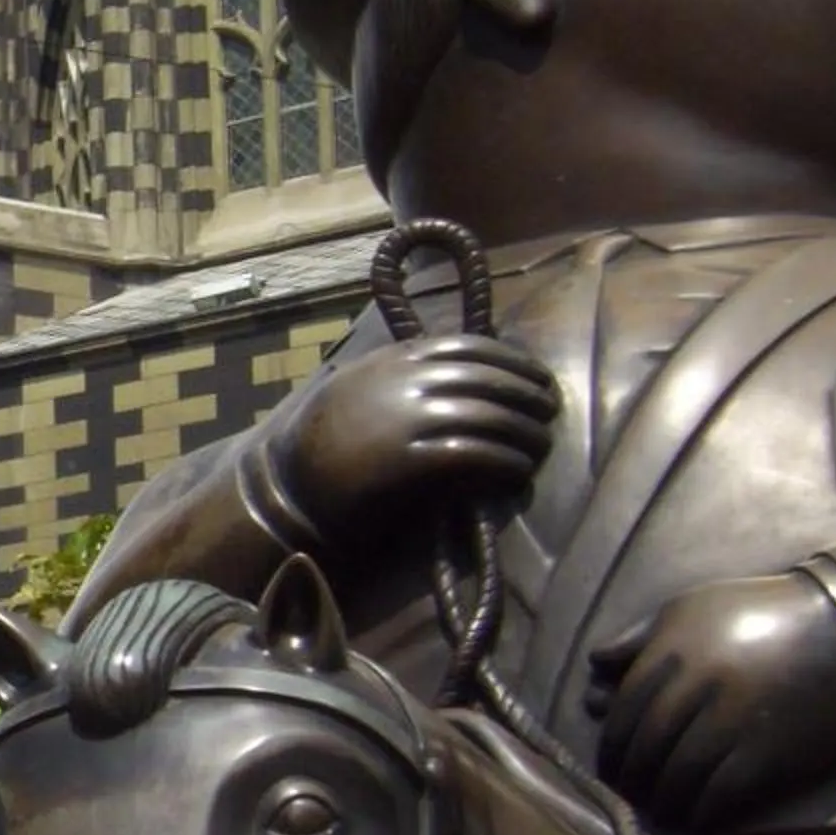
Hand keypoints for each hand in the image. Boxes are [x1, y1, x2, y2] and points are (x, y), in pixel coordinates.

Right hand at [273, 336, 557, 550]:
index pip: (467, 345)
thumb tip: (445, 372)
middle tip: (550, 413)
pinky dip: (505, 462)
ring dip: (525, 433)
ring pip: (489, 416)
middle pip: (488, 379)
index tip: (535, 376)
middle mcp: (402, 383)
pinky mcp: (410, 461)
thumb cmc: (317, 446)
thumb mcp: (353, 389)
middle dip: (528, 395)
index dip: (511, 359)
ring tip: (540, 447)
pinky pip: (474, 454)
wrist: (285, 489)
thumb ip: (395, 375)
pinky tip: (518, 471)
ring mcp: (407, 420)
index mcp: (390, 360)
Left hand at [585, 573, 835, 830]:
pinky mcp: (769, 752)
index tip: (606, 767)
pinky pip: (721, 792)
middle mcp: (698, 689)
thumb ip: (640, 638)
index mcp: (673, 653)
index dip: (610, 747)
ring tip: (658, 808)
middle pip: (646, 747)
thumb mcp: (692, 608)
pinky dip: (700, 810)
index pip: (623, 713)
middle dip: (630, 777)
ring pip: (678, 775)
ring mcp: (734, 723)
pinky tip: (693, 817)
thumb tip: (593, 664)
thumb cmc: (760, 614)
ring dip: (662, 799)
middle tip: (626, 794)